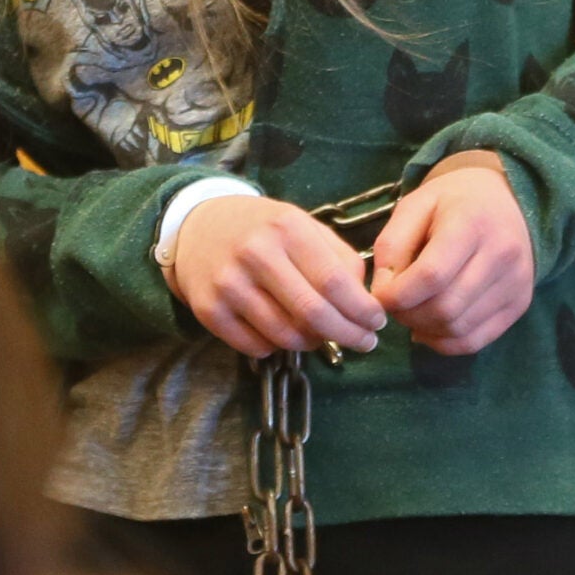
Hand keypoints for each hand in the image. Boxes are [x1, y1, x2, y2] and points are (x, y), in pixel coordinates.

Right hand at [168, 195, 385, 357]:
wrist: (198, 226)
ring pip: (285, 335)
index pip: (334, 281)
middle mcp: (255, 254)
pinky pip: (255, 347)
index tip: (377, 323)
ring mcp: (228, 285)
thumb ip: (340, 257)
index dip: (361, 310)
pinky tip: (284, 333)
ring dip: (313, 343)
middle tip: (365, 342)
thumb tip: (364, 300)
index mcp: (286, 228)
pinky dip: (278, 348)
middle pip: (312, 313)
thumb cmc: (263, 228)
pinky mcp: (208, 310)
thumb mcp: (304, 226)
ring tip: (322, 334)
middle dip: (347, 334)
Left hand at [371, 151, 534, 354]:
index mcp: (472, 224)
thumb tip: (383, 293)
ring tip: (413, 312)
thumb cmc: (454, 202)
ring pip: (458, 329)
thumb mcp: (414, 205)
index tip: (381, 296)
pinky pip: (475, 341)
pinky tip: (430, 328)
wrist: (508, 201)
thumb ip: (391, 245)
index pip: (432, 276)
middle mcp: (502, 255)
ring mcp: (516, 283)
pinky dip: (445, 342)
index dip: (398, 295)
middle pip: (445, 308)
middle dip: (408, 315)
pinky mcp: (520, 304)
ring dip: (425, 329)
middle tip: (396, 305)